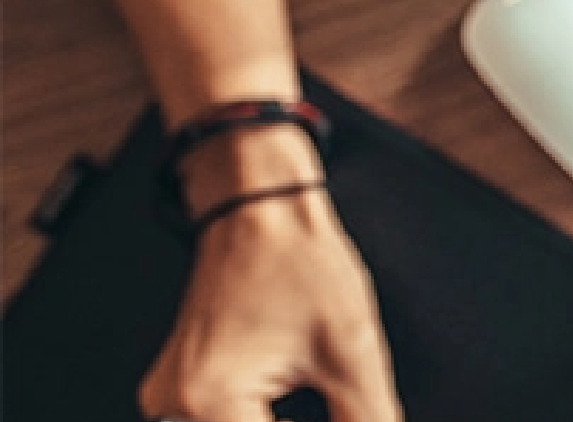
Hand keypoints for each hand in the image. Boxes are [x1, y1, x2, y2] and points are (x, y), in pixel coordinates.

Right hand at [141, 131, 398, 421]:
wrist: (261, 208)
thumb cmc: (299, 260)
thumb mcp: (352, 353)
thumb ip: (367, 418)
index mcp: (210, 400)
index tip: (347, 415)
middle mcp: (173, 404)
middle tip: (339, 409)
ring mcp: (169, 397)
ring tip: (320, 405)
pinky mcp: (179, 387)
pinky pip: (222, 420)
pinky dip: (262, 419)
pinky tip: (296, 409)